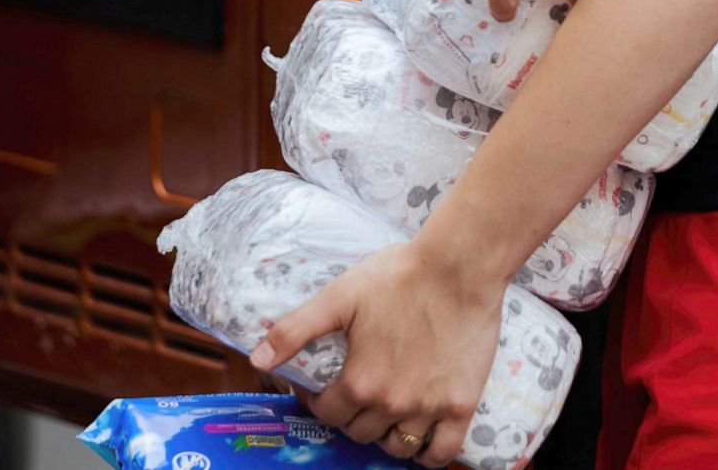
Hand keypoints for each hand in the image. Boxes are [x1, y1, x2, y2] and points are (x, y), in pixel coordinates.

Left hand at [250, 241, 506, 466]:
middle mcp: (391, 404)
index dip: (318, 401)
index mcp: (358, 382)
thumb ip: (294, 331)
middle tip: (354, 395)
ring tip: (384, 415)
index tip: (321, 387)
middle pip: (360, 433)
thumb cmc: (398, 276)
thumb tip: (256, 360)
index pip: (327, 413)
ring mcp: (428, 408)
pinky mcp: (461, 405)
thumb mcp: (337, 296)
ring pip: (397, 447)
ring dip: (385, 437)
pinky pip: (442, 453)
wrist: (458, 267)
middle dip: (349, 417)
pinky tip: (420, 441)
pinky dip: (428, 456)